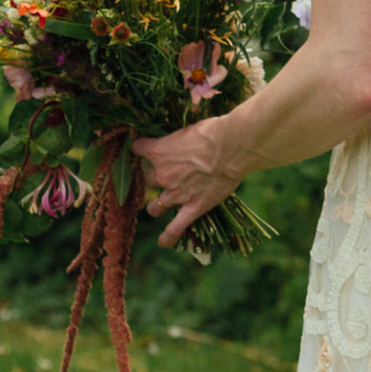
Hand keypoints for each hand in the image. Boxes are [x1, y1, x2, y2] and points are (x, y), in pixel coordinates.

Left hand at [133, 118, 243, 246]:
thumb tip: (178, 142)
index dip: (140, 149)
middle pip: (147, 180)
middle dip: (154, 178)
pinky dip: (168, 237)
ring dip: (156, 205)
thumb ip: (176, 140)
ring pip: (154, 206)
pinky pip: (175, 228)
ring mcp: (176, 194)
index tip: (142, 148)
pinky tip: (163, 242)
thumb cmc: (213, 132)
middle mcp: (162, 175)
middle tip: (166, 175)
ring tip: (161, 204)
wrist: (233, 147)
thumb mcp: (188, 129)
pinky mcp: (192, 208)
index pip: (137, 150)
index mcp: (158, 152)